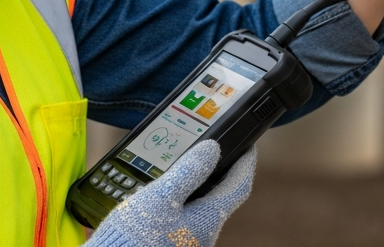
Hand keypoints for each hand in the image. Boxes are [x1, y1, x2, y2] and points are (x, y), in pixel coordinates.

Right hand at [85, 141, 256, 246]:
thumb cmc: (135, 238)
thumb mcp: (161, 196)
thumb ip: (187, 172)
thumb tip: (212, 149)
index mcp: (207, 220)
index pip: (239, 187)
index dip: (245, 163)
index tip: (248, 146)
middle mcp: (203, 234)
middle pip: (220, 197)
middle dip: (219, 173)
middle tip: (214, 152)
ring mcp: (188, 241)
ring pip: (200, 208)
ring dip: (195, 186)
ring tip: (184, 166)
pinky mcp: (172, 243)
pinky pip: (182, 217)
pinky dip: (178, 200)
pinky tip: (162, 194)